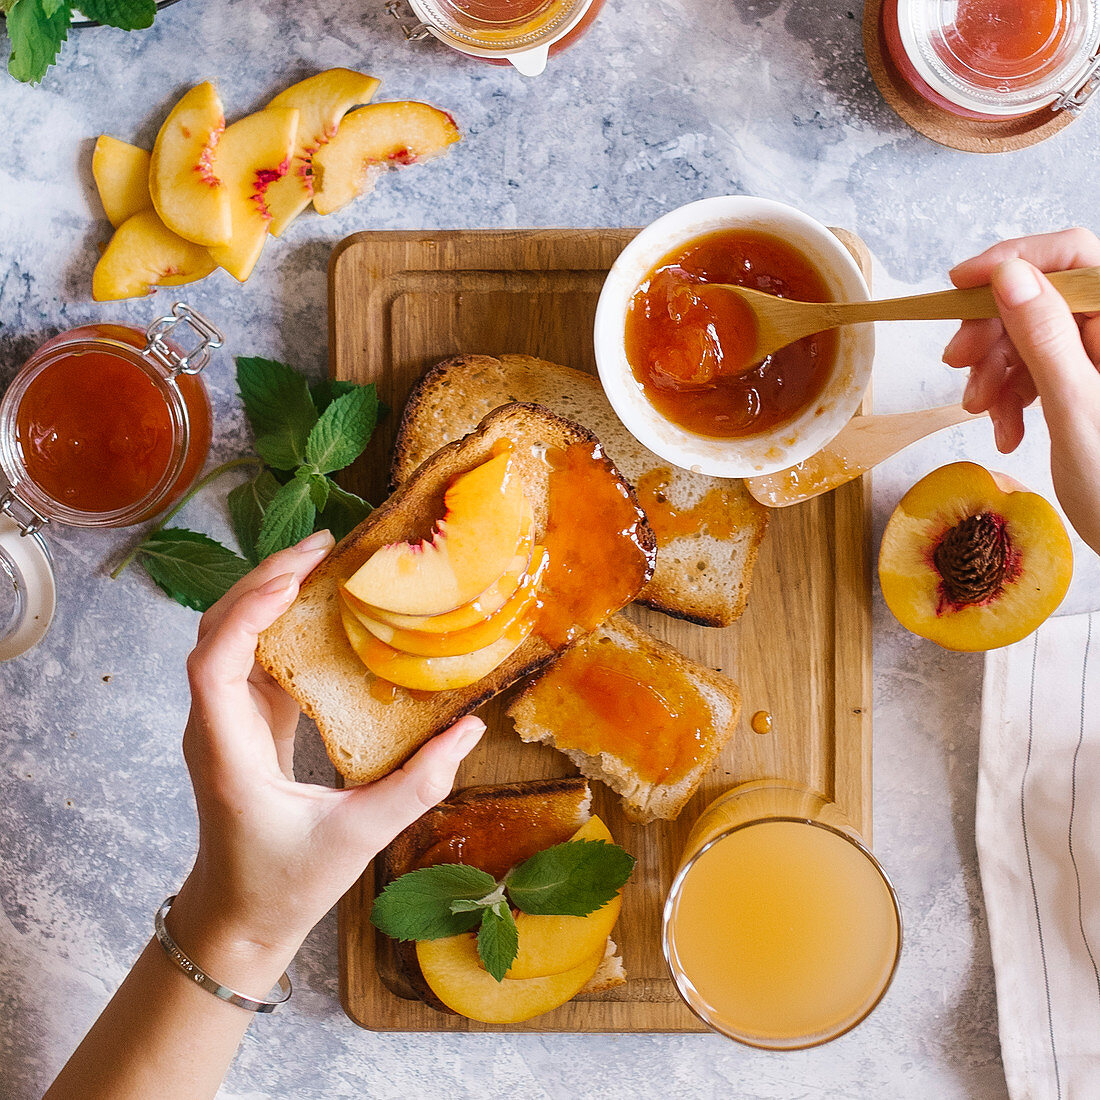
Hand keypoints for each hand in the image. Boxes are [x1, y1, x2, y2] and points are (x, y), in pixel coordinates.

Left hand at [168, 531, 484, 991]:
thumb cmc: (284, 884)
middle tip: (323, 548)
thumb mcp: (358, 839)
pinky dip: (283, 621)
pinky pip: (255, 656)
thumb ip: (417, 787)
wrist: (237, 918)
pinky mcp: (248, 722)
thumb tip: (469, 731)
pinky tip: (323, 606)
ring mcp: (227, 721)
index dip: (247, 611)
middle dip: (264, 580)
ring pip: (233, 635)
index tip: (294, 579)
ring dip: (270, 593)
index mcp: (228, 751)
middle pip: (218, 630)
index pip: (213, 662)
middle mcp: (216, 725)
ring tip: (324, 561)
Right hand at [944, 228, 1099, 552]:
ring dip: (997, 372)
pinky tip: (1007, 431)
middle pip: (1044, 297)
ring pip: (1033, 337)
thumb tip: (1009, 275)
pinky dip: (1013, 397)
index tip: (959, 285)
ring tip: (982, 413)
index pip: (1073, 255)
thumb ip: (1044, 337)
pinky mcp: (1088, 388)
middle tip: (958, 365)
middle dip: (994, 329)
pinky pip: (1039, 372)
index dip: (1013, 260)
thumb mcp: (1076, 407)